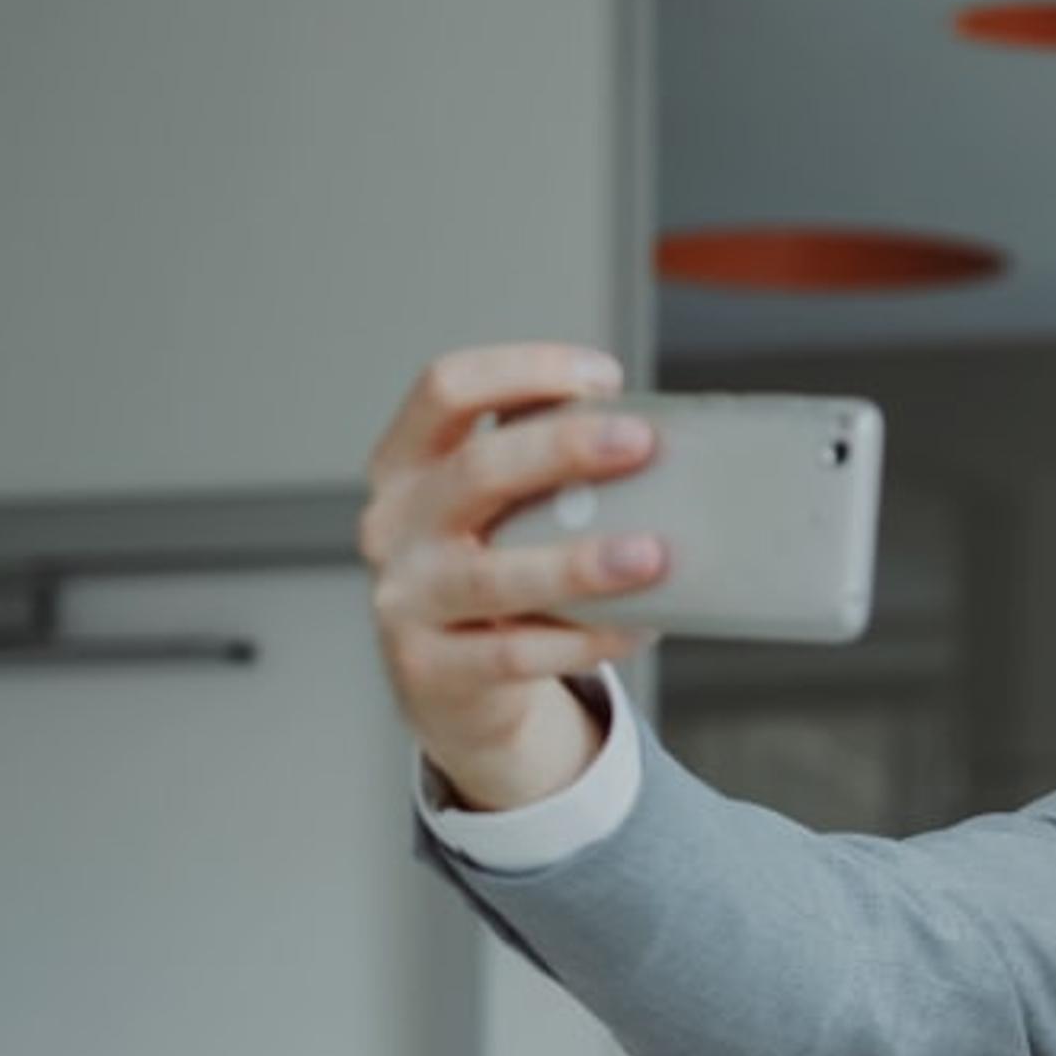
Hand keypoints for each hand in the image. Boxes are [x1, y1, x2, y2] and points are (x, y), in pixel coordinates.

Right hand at [357, 343, 666, 810]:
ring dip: (579, 562)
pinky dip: (587, 638)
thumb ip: (548, 472)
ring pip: (494, 575)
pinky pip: (518, 652)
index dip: (524, 370)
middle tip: (640, 441)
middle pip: (476, 470)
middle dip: (562, 449)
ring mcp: (405, 598)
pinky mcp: (432, 668)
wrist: (449, 685)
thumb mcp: (499, 510)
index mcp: (407, 465)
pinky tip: (640, 626)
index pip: (446, 389)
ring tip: (653, 554)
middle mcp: (393, 524)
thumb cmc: (491, 571)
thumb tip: (661, 439)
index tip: (604, 377)